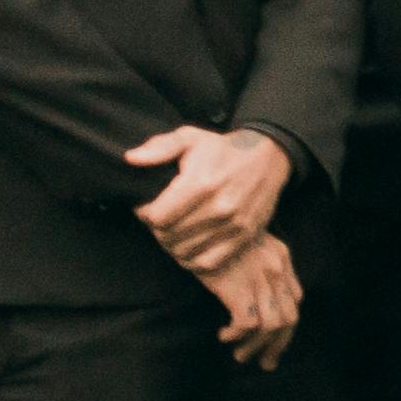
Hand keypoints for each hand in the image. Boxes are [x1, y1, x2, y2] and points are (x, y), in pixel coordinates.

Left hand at [129, 122, 288, 272]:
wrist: (269, 157)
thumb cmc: (223, 148)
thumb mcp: (190, 137)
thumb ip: (159, 147)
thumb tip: (131, 159)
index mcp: (201, 183)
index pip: (157, 217)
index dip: (145, 213)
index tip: (148, 206)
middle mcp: (218, 207)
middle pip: (169, 236)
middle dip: (157, 229)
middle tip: (161, 218)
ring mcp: (233, 225)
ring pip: (185, 252)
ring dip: (173, 245)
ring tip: (173, 231)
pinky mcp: (244, 237)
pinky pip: (208, 263)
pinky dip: (193, 260)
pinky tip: (189, 246)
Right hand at [201, 232, 303, 370]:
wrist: (189, 217)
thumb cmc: (210, 232)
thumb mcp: (243, 242)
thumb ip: (256, 263)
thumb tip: (256, 297)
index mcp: (281, 256)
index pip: (295, 299)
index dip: (286, 324)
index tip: (272, 340)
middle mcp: (277, 267)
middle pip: (290, 318)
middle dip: (277, 345)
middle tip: (263, 362)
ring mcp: (260, 278)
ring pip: (272, 327)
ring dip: (255, 346)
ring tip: (238, 354)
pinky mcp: (239, 287)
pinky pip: (248, 325)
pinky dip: (237, 336)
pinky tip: (223, 335)